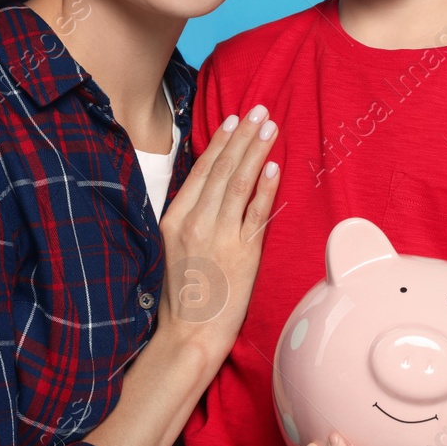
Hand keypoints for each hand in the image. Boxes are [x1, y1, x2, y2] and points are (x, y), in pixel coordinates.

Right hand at [157, 105, 280, 359]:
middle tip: (260, 109)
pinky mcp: (242, 255)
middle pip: (222, 170)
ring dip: (257, 151)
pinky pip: (256, 214)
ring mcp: (219, 238)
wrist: (187, 336)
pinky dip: (266, 188)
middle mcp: (196, 223)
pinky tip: (274, 167)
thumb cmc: (180, 295)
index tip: (234, 119)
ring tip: (271, 127)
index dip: (220, 142)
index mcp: (175, 219)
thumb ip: (187, 216)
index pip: (201, 171)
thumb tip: (207, 186)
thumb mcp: (171, 248)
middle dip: (243, 136)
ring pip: (239, 184)